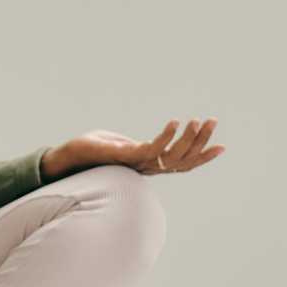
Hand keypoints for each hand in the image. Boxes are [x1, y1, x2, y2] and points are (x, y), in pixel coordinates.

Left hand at [42, 118, 224, 179]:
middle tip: (213, 121)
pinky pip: (151, 149)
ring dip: (188, 138)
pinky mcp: (124, 156)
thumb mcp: (119, 145)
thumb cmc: (90, 149)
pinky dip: (165, 136)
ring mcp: (136, 163)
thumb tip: (146, 145)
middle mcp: (145, 167)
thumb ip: (135, 146)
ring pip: (171, 156)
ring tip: (198, 120)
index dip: (202, 156)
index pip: (182, 163)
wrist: (65, 157)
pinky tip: (174, 121)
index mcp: (148, 164)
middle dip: (201, 141)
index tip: (222, 146)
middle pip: (182, 159)